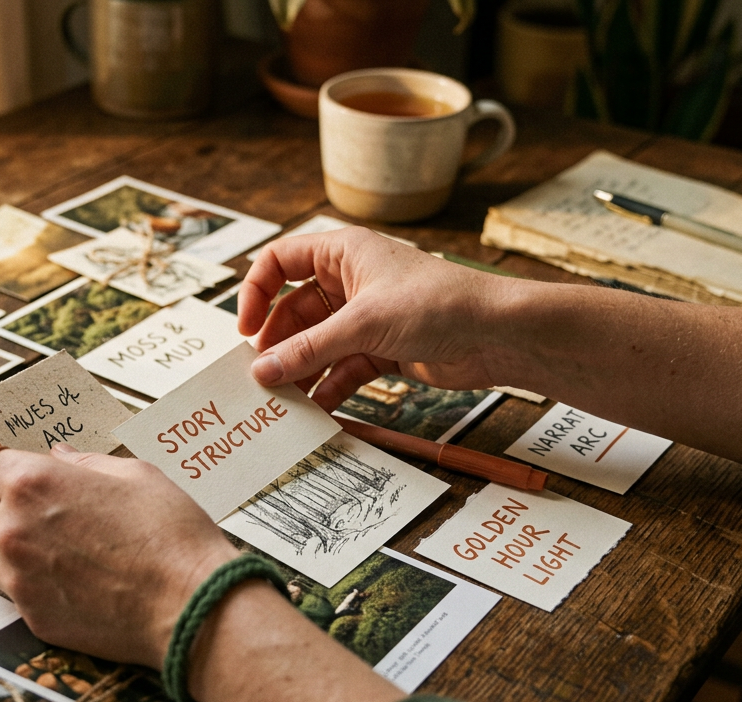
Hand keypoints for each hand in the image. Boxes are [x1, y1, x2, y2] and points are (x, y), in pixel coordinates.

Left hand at [0, 437, 238, 668]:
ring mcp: (18, 577)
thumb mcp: (135, 473)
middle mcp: (13, 529)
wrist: (190, 605)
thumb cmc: (170, 533)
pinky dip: (20, 575)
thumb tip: (59, 457)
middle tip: (12, 497)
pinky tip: (56, 571)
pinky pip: (7, 588)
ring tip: (36, 537)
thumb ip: (85, 462)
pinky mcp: (31, 615)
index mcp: (33, 483)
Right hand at [238, 227, 512, 410]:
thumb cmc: (438, 304)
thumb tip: (262, 369)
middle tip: (261, 376)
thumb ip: (309, 349)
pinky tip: (316, 409)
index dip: (257, 292)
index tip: (245, 328)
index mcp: (343, 253)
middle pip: (294, 311)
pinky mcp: (381, 349)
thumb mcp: (363, 324)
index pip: (281, 261)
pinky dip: (327, 387)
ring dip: (300, 370)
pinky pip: (341, 368)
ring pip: (317, 344)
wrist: (496, 335)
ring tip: (282, 399)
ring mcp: (365, 317)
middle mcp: (351, 281)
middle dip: (277, 343)